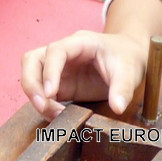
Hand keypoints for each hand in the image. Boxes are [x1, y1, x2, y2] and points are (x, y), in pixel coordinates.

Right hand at [21, 30, 148, 120]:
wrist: (129, 57)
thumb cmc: (127, 57)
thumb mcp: (129, 71)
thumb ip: (123, 88)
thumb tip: (117, 107)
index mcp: (79, 43)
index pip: (55, 52)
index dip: (49, 72)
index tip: (51, 93)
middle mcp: (63, 54)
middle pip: (31, 61)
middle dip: (31, 84)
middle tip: (42, 106)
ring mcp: (59, 70)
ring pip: (32, 76)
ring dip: (35, 97)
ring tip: (52, 115)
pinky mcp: (60, 85)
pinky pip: (43, 94)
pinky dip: (44, 106)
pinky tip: (57, 117)